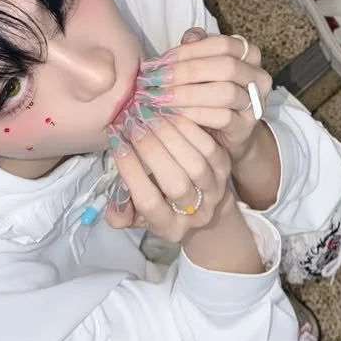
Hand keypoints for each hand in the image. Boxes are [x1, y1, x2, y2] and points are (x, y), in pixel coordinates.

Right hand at [103, 109, 234, 244]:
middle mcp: (196, 214)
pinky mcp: (225, 167)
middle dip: (150, 150)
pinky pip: (208, 146)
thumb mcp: (138, 216)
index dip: (131, 172)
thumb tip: (115, 201)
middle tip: (132, 123)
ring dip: (169, 135)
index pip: (149, 203)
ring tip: (149, 115)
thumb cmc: (163, 204)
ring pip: (194, 163)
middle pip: (175, 184)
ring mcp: (214, 190)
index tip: (117, 144)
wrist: (204, 202)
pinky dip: (188, 127)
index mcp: (170, 228)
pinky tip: (170, 112)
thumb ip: (121, 213)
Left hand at [156, 29, 273, 165]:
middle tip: (155, 80)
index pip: (222, 44)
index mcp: (249, 54)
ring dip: (187, 94)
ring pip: (225, 92)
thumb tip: (187, 38)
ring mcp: (255, 103)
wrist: (223, 134)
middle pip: (226, 66)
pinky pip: (222, 118)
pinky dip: (194, 114)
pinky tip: (173, 114)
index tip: (160, 61)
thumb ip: (195, 49)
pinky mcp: (246, 127)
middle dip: (186, 72)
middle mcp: (258, 76)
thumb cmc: (208, 94)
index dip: (190, 51)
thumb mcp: (200, 68)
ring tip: (160, 98)